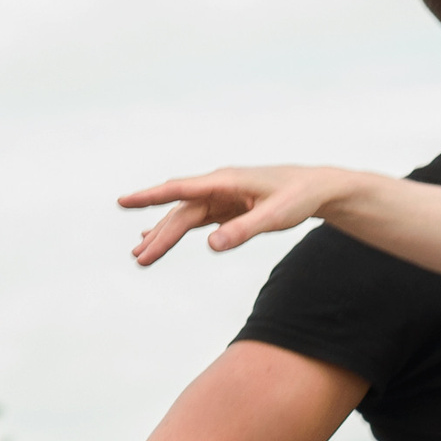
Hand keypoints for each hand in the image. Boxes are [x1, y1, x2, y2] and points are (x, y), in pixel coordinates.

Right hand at [121, 165, 364, 268]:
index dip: (150, 196)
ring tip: (140, 257)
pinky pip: (194, 219)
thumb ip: (243, 230)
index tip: (123, 201)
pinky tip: (156, 237)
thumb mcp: (274, 217)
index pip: (180, 190)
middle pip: (180, 211)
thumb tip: (211, 245)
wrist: (317, 188)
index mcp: (225, 181)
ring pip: (184, 216)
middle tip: (139, 259)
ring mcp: (220, 196)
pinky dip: (175, 229)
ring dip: (163, 235)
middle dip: (159, 235)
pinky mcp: (226, 207)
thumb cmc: (298, 199)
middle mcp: (218, 186)